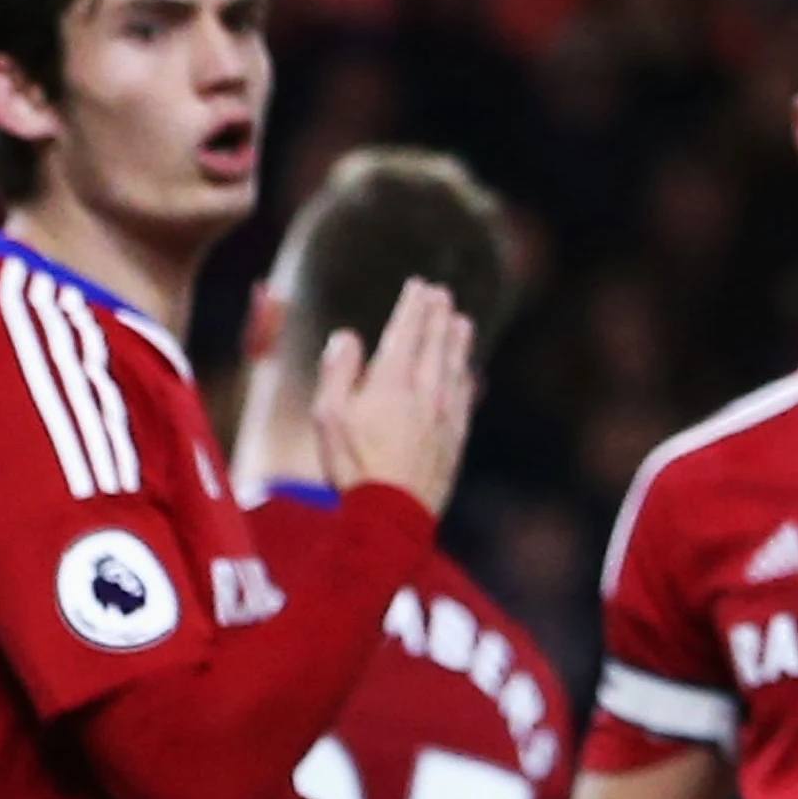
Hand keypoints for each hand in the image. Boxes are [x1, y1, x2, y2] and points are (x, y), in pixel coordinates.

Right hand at [310, 279, 477, 517]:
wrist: (392, 512)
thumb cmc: (353, 463)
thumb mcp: (329, 413)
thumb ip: (338, 370)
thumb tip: (349, 336)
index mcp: (391, 380)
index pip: (406, 332)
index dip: (413, 306)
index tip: (420, 286)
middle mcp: (425, 392)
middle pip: (436, 344)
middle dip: (439, 316)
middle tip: (443, 295)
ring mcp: (445, 415)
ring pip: (456, 368)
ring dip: (458, 342)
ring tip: (462, 322)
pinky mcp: (455, 439)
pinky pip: (465, 398)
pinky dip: (466, 378)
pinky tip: (468, 373)